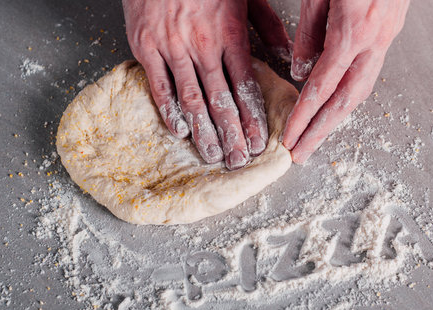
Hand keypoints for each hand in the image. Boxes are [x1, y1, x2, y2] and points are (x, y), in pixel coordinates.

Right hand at [123, 0, 289, 169]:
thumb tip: (288, 56)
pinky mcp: (145, 47)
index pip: (245, 86)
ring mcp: (172, 48)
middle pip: (221, 100)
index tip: (260, 143)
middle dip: (232, 134)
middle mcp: (202, 46)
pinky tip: (180, 132)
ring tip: (214, 156)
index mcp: (229, 34)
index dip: (253, 118)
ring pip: (192, 99)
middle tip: (239, 161)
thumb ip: (267, 26)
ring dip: (205, 131)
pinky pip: (159, 85)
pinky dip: (169, 110)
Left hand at [282, 0, 409, 163]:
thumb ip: (309, 32)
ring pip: (362, 91)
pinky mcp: (390, 33)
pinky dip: (349, 97)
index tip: (289, 137)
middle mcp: (375, 40)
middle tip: (301, 155)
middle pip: (347, 100)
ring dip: (337, 120)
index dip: (305, 115)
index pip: (323, 85)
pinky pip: (368, 74)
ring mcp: (387, 38)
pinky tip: (334, 107)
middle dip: (322, 131)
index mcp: (354, 28)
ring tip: (315, 139)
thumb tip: (300, 71)